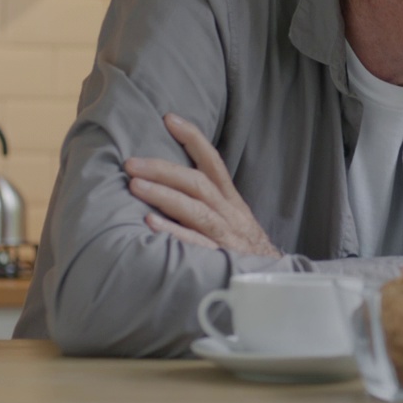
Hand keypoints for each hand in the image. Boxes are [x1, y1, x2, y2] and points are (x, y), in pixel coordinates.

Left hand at [125, 113, 281, 257]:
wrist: (271, 283)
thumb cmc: (242, 251)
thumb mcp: (233, 221)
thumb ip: (208, 204)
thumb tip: (171, 184)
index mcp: (231, 202)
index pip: (213, 163)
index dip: (193, 139)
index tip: (169, 119)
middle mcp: (229, 214)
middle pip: (198, 183)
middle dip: (164, 169)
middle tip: (132, 163)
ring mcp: (225, 236)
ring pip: (195, 209)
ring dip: (163, 195)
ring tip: (134, 186)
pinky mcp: (220, 259)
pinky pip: (196, 243)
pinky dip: (174, 232)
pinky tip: (150, 224)